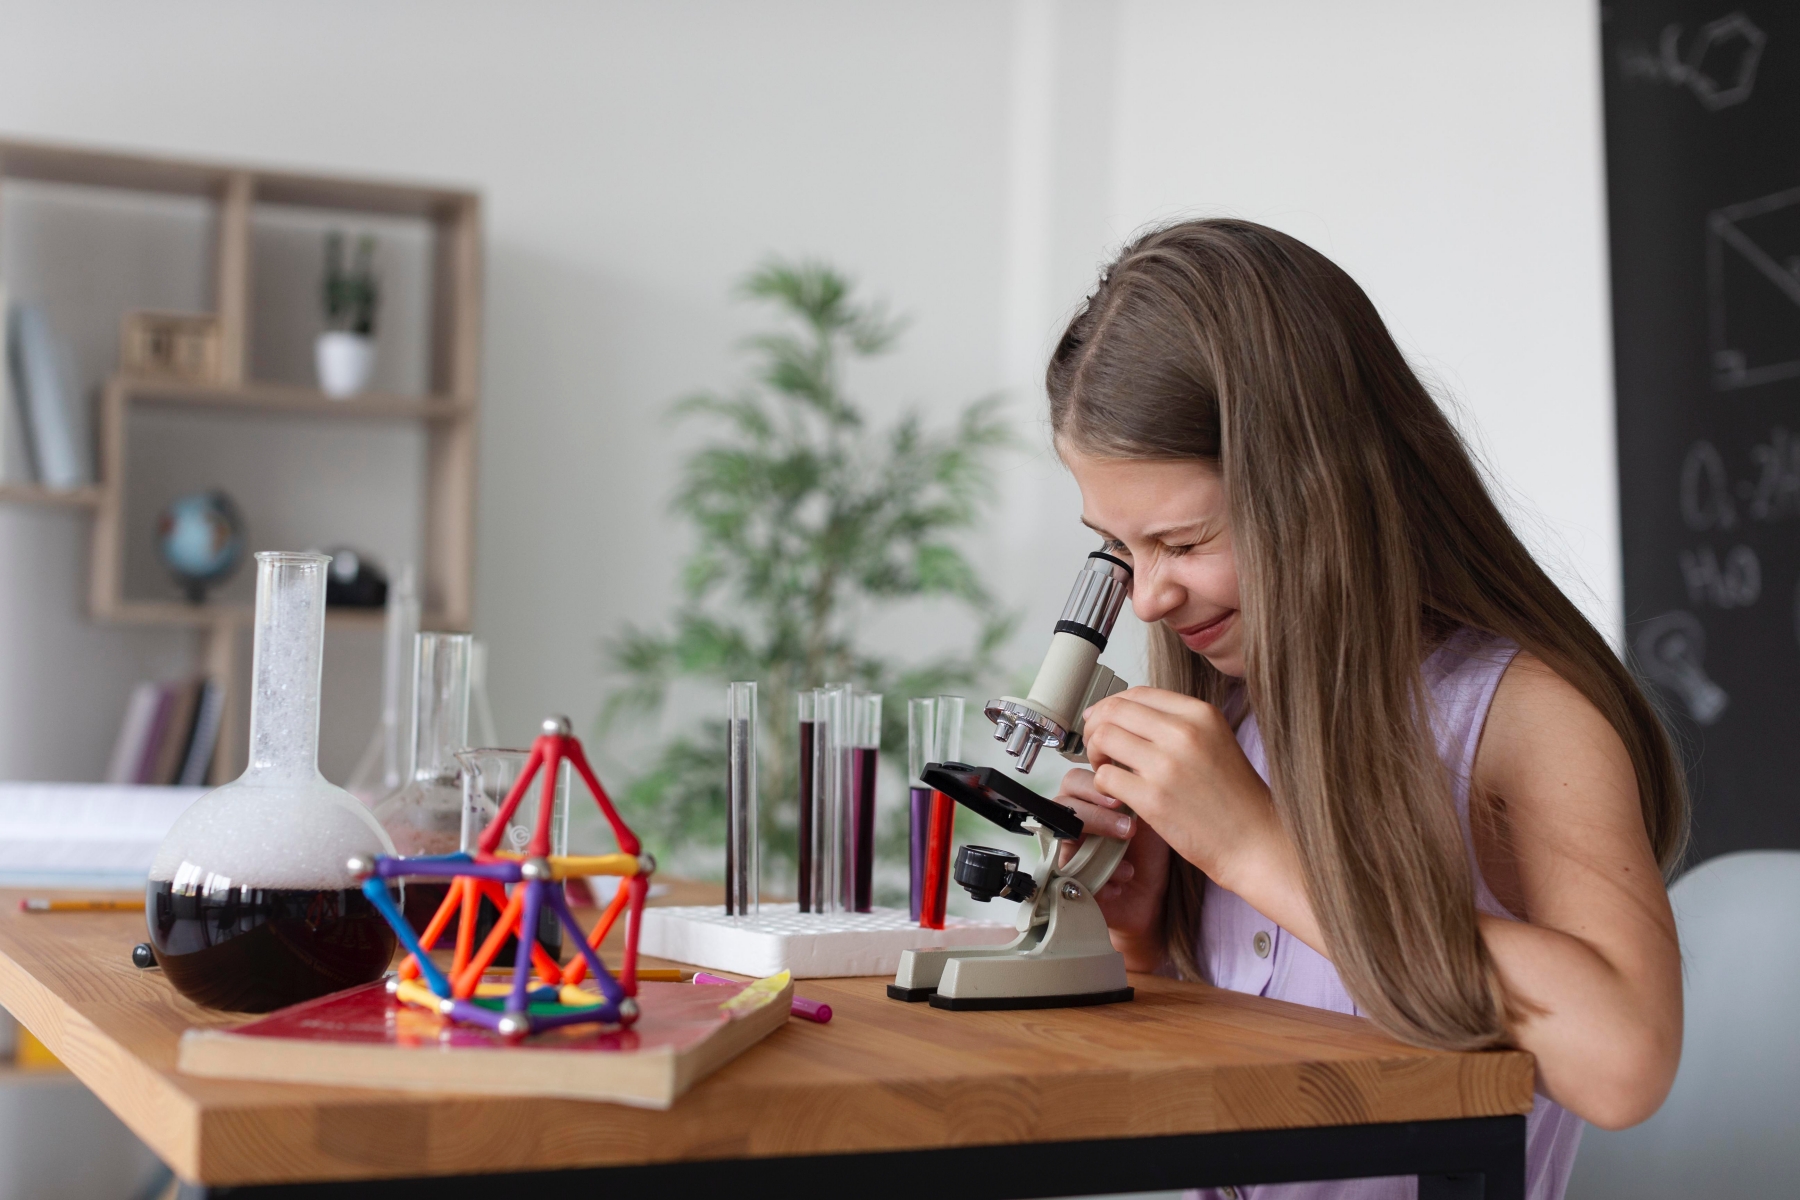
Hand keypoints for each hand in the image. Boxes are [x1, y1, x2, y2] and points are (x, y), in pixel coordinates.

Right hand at [1055, 767, 1171, 969]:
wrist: (1154, 897)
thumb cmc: (1150, 854)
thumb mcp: (1149, 814)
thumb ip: (1135, 787)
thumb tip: (1134, 764)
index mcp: (1090, 801)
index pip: (1076, 779)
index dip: (1093, 784)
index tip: (1121, 795)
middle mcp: (1075, 822)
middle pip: (1063, 803)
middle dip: (1096, 812)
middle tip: (1127, 826)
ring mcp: (1069, 850)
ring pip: (1062, 835)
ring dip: (1097, 841)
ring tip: (1126, 853)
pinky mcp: (1068, 880)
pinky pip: (1070, 873)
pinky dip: (1100, 877)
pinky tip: (1123, 878)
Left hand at [1081, 687, 1286, 904]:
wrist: (1255, 841)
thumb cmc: (1235, 798)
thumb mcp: (1214, 741)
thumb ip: (1176, 724)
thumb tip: (1124, 713)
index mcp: (1200, 714)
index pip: (1138, 693)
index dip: (1112, 706)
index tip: (1103, 720)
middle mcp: (1183, 733)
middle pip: (1114, 711)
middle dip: (1096, 726)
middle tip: (1098, 747)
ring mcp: (1166, 765)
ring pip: (1103, 738)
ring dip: (1095, 753)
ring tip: (1107, 769)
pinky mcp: (1152, 799)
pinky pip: (1105, 777)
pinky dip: (1102, 784)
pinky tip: (1117, 794)